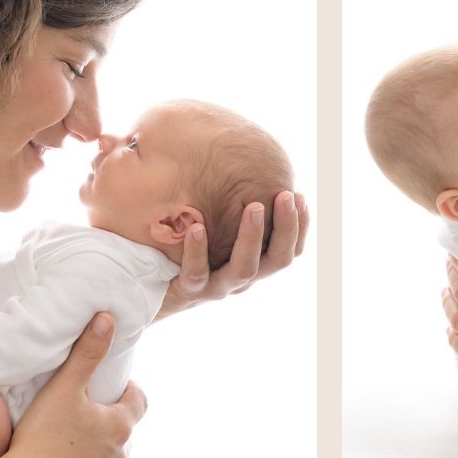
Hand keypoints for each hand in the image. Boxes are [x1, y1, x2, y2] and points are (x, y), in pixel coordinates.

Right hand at [5, 313, 146, 457]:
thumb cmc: (43, 436)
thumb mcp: (65, 387)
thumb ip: (88, 352)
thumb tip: (108, 319)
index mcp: (121, 426)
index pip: (139, 400)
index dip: (126, 389)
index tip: (107, 385)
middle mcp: (122, 456)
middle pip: (123, 430)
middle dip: (107, 419)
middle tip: (80, 410)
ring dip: (95, 450)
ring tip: (67, 440)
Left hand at [158, 191, 308, 317]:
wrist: (157, 292)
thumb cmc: (191, 252)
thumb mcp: (219, 231)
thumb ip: (236, 209)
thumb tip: (251, 165)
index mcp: (256, 264)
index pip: (290, 249)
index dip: (300, 226)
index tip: (298, 196)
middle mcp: (243, 277)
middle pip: (279, 259)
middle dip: (287, 227)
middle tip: (286, 196)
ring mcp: (219, 286)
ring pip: (245, 268)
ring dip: (251, 236)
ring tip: (253, 206)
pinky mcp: (191, 290)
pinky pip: (197, 273)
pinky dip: (197, 251)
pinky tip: (197, 227)